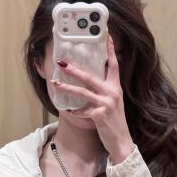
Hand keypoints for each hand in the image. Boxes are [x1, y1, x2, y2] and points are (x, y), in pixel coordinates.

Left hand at [51, 35, 134, 164]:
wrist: (121, 141)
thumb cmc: (114, 122)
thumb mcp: (113, 104)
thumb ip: (105, 92)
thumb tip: (90, 84)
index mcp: (116, 88)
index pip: (114, 65)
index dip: (110, 50)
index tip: (106, 35)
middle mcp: (112, 93)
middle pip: (90, 76)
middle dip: (74, 69)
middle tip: (62, 62)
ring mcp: (106, 104)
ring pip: (82, 92)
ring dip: (67, 87)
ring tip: (55, 83)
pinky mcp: (100, 115)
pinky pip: (82, 111)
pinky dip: (74, 111)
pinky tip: (67, 111)